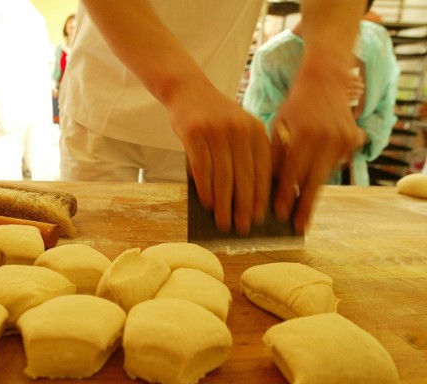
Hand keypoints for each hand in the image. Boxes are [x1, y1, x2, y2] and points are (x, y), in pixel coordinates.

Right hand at [167, 75, 270, 235]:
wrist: (187, 90)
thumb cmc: (213, 117)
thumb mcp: (237, 129)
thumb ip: (245, 155)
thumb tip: (246, 198)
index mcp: (256, 130)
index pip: (262, 170)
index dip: (261, 196)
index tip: (259, 218)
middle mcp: (240, 129)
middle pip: (244, 176)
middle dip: (243, 206)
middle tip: (241, 227)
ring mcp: (217, 130)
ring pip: (223, 175)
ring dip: (223, 203)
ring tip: (222, 221)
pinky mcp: (195, 132)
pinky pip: (202, 167)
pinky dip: (205, 188)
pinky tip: (206, 203)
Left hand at [272, 64, 360, 233]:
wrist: (325, 82)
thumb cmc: (294, 107)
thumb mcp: (278, 126)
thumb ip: (275, 154)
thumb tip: (265, 186)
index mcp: (304, 134)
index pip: (291, 171)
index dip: (285, 194)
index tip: (279, 214)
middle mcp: (326, 138)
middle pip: (312, 180)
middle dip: (303, 205)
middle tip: (297, 226)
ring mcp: (343, 139)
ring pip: (324, 175)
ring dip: (312, 195)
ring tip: (303, 217)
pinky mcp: (353, 140)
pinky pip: (334, 165)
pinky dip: (321, 175)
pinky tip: (310, 191)